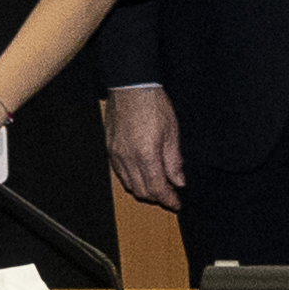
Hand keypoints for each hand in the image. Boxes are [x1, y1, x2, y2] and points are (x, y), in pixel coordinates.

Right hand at [106, 81, 185, 204]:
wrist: (131, 86)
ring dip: (144, 190)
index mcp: (146, 155)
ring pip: (128, 184)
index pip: (156, 189)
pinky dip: (132, 179)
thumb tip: (179, 181)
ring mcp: (115, 154)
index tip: (177, 203)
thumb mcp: (172, 132)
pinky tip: (142, 173)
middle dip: (157, 197)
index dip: (168, 200)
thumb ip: (174, 160)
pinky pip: (119, 173)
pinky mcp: (109, 149)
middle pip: (141, 191)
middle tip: (171, 195)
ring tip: (158, 186)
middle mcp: (127, 159)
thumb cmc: (153, 104)